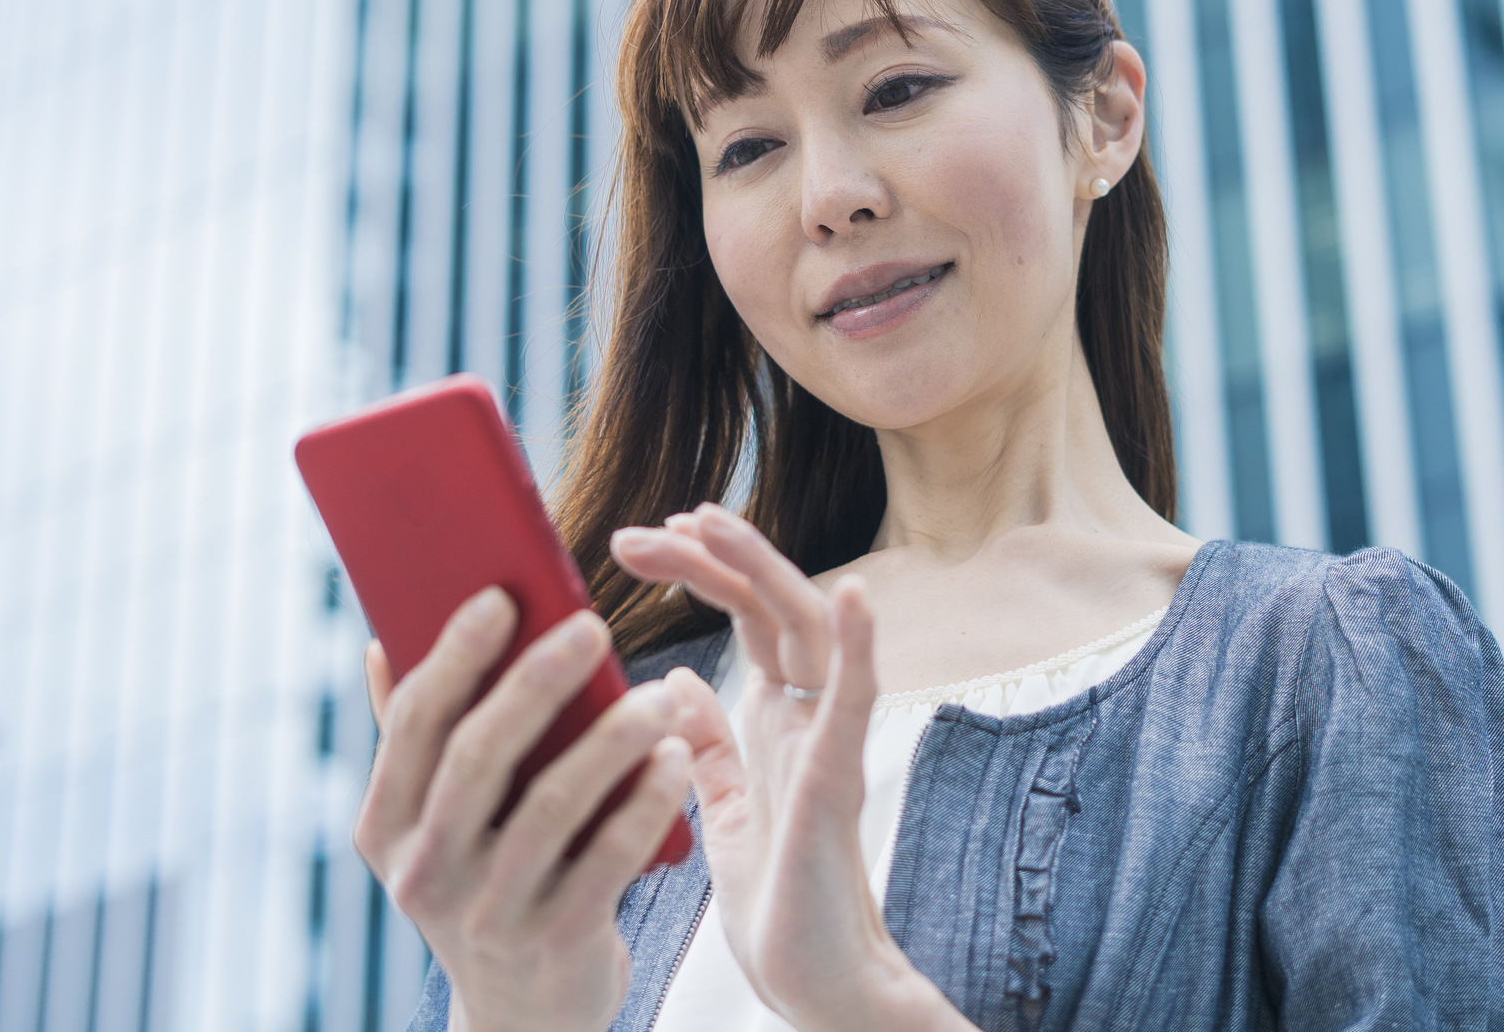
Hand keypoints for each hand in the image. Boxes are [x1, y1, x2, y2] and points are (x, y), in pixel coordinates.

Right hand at [354, 588, 691, 1031]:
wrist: (525, 1016)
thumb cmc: (488, 883)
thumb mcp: (435, 826)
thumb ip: (413, 740)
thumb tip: (378, 642)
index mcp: (385, 826)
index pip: (414, 725)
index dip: (456, 656)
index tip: (501, 595)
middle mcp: (426, 870)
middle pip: (479, 756)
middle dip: (536, 683)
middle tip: (591, 626)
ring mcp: (489, 911)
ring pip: (550, 805)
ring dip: (608, 740)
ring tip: (656, 693)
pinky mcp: (556, 941)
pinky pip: (608, 859)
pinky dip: (645, 803)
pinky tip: (677, 758)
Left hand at [611, 505, 975, 1031]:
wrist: (810, 981)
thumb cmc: (777, 895)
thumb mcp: (722, 804)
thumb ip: (706, 741)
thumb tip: (672, 681)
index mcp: (777, 717)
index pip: (743, 616)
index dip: (702, 568)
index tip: (645, 537)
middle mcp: (806, 716)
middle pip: (770, 605)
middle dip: (715, 556)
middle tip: (657, 522)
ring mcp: (826, 742)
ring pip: (807, 630)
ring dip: (764, 570)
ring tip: (716, 523)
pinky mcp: (839, 783)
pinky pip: (857, 704)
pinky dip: (858, 647)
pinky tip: (850, 596)